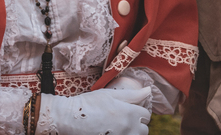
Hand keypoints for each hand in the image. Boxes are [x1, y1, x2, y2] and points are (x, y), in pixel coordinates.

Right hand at [35, 88, 150, 134]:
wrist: (70, 117)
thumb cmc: (90, 102)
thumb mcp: (111, 94)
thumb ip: (132, 95)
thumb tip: (149, 90)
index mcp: (129, 113)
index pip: (146, 115)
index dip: (139, 111)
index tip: (130, 109)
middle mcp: (128, 128)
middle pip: (144, 130)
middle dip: (138, 124)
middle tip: (125, 119)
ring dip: (132, 132)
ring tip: (119, 126)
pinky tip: (113, 131)